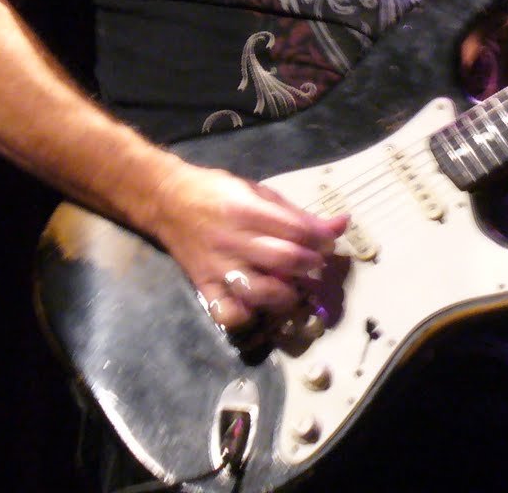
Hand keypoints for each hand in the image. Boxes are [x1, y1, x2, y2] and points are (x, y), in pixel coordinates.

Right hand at [152, 160, 347, 333]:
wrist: (167, 201)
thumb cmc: (217, 193)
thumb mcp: (257, 192)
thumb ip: (297, 213)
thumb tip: (340, 225)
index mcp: (247, 210)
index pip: (296, 230)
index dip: (321, 239)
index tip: (328, 243)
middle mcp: (232, 240)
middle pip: (284, 260)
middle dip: (310, 265)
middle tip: (315, 265)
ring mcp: (217, 267)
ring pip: (259, 291)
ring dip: (286, 294)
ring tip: (292, 287)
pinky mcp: (204, 287)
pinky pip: (228, 313)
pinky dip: (248, 315)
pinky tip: (258, 305)